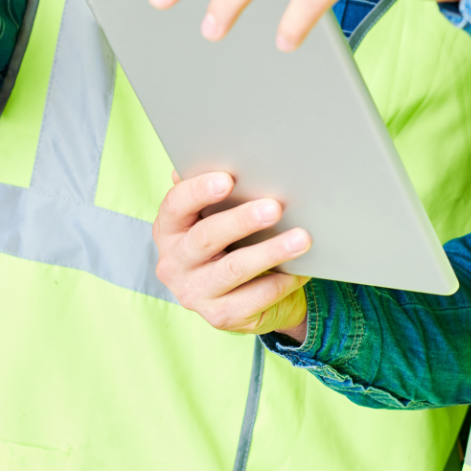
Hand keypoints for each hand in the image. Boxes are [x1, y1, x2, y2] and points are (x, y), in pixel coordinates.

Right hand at [153, 172, 310, 340]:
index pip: (175, 206)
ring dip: (270, 251)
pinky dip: (281, 281)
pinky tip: (301, 269)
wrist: (242, 298)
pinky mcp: (219, 317)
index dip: (198, 191)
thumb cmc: (230, 244)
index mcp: (168, 230)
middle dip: (241, 220)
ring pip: (234, 269)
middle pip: (205, 238)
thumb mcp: (215, 218)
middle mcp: (174, 263)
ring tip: (301, 238)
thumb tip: (221, 153)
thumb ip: (214, 194)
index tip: (227, 179)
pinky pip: (255, 297)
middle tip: (274, 207)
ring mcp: (194, 293)